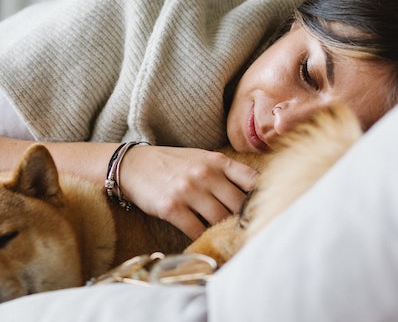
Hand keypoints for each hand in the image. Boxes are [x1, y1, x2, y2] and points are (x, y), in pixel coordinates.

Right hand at [118, 145, 257, 238]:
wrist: (132, 165)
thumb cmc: (171, 164)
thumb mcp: (201, 159)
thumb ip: (226, 172)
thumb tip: (255, 193)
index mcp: (216, 161)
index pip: (252, 180)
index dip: (263, 198)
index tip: (265, 210)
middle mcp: (205, 175)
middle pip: (239, 205)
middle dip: (244, 220)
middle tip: (248, 232)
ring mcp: (188, 191)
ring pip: (220, 219)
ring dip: (225, 231)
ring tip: (228, 238)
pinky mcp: (172, 208)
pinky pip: (197, 230)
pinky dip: (204, 238)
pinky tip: (206, 239)